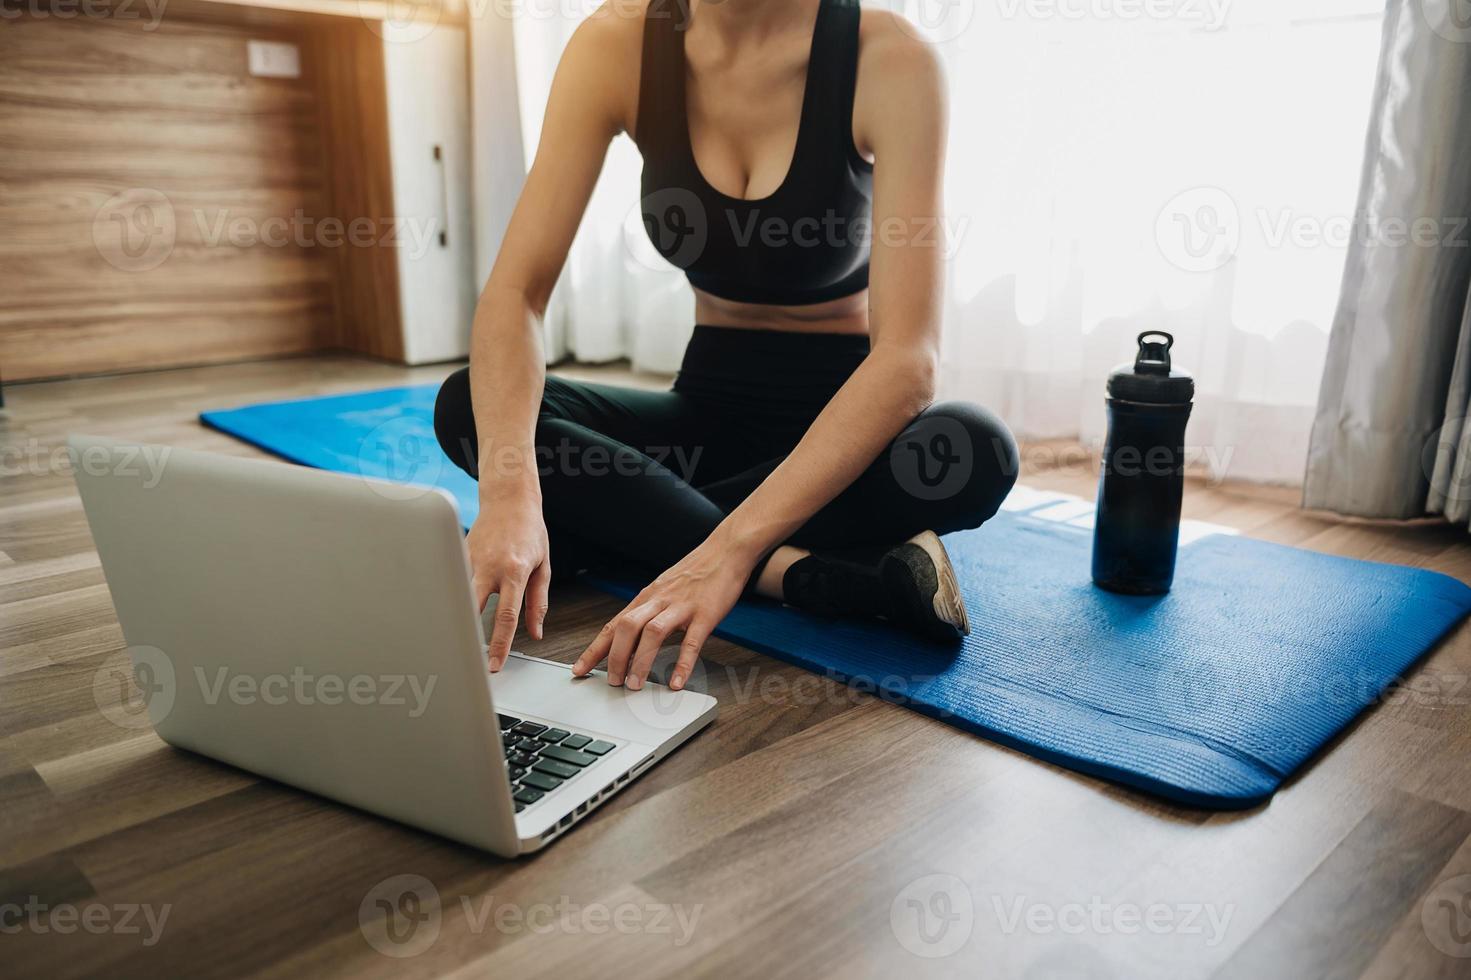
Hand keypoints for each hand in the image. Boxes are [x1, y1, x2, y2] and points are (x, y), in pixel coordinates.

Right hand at [466, 490, 549, 670]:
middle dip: (467, 635)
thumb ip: (538, 602)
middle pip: (472, 607)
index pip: (506, 616)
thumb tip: (535, 633)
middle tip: (465, 659)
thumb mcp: (542, 567)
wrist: (509, 499)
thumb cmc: (529, 532)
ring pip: (457, 594)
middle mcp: (490, 566)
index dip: (499, 644)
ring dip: (454, 616)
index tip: (494, 665)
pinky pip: (453, 579)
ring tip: (449, 639)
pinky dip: (450, 594)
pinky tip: (445, 608)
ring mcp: (470, 558)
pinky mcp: (458, 553)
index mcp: (515, 571)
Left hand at [572, 539, 750, 690]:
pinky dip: (682, 664)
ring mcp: (682, 606)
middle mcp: (659, 600)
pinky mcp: (705, 613)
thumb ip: (649, 612)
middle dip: (615, 657)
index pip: (613, 625)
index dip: (595, 649)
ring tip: (635, 685)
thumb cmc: (696, 572)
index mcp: (647, 597)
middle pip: (626, 627)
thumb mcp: (665, 589)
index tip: (579, 669)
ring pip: (653, 633)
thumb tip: (632, 640)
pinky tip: (676, 681)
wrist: (726, 550)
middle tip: (612, 682)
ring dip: (641, 661)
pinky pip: (692, 641)